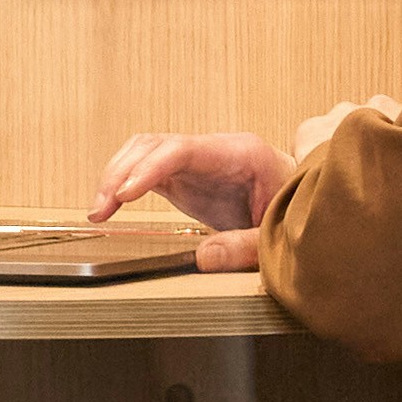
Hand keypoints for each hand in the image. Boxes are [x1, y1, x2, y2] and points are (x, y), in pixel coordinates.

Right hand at [83, 122, 288, 240]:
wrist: (302, 206)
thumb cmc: (295, 214)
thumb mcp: (275, 234)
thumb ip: (245, 245)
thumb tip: (203, 257)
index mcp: (241, 153)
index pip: (183, 149)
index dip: (149, 168)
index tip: (124, 193)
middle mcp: (213, 149)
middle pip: (155, 144)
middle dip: (122, 172)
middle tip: (102, 208)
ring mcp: (196, 159)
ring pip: (143, 151)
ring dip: (115, 175)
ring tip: (98, 211)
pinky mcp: (184, 175)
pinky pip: (144, 168)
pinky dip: (122, 184)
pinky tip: (108, 207)